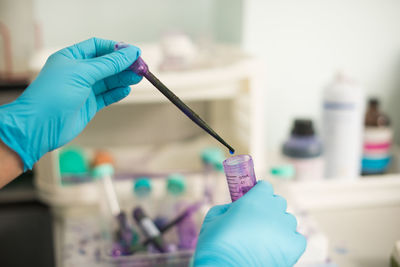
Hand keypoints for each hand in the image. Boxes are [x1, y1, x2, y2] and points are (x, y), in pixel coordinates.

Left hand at [0, 38, 140, 170]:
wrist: (41, 126)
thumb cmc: (53, 95)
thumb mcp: (83, 73)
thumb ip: (109, 64)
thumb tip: (130, 53)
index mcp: (71, 58)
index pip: (98, 47)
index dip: (116, 49)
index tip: (133, 53)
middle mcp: (77, 72)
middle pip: (106, 64)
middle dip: (123, 65)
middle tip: (140, 67)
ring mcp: (83, 89)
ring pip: (109, 81)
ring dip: (123, 78)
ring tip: (138, 78)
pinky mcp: (89, 105)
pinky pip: (107, 96)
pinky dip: (117, 93)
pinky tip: (126, 90)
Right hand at [194, 181, 305, 266]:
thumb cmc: (216, 245)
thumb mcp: (213, 218)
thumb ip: (227, 207)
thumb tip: (235, 208)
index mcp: (255, 199)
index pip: (265, 186)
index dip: (258, 193)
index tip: (252, 201)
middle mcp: (274, 210)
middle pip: (278, 202)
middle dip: (269, 209)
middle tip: (255, 222)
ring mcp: (286, 228)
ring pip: (288, 220)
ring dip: (279, 226)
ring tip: (264, 240)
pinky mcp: (294, 247)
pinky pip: (297, 239)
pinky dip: (289, 243)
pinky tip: (275, 249)